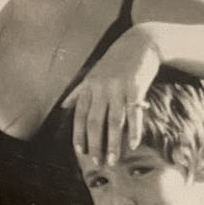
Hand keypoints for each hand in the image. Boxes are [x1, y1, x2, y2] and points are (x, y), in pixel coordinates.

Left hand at [63, 26, 160, 163]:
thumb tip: (63, 106)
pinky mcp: (136, 87)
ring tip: (113, 160)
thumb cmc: (115, 61)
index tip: (80, 152)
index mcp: (89, 86)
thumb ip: (78, 91)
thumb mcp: (93, 73)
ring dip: (113, 143)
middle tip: (97, 162)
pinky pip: (134, 113)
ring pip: (114, 121)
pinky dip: (134, 130)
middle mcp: (101, 88)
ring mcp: (119, 88)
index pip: (79, 115)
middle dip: (95, 144)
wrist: (140, 42)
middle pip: (95, 121)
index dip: (79, 134)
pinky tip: (133, 145)